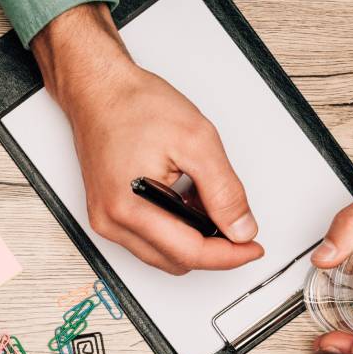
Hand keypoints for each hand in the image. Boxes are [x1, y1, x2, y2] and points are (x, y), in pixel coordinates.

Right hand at [32, 3, 261, 274]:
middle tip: (238, 225)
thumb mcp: (197, 141)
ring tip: (207, 204)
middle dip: (212, 249)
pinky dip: (174, 231)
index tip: (252, 247)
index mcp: (130, 208)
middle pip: (176, 261)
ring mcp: (106, 222)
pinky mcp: (107, 216)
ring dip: (192, 241)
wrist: (99, 92)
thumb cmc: (135, 107)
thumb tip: (241, 228)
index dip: (229, 255)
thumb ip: (224, 190)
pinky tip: (185, 204)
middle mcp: (112, 222)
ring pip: (163, 256)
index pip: (190, 252)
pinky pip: (148, 241)